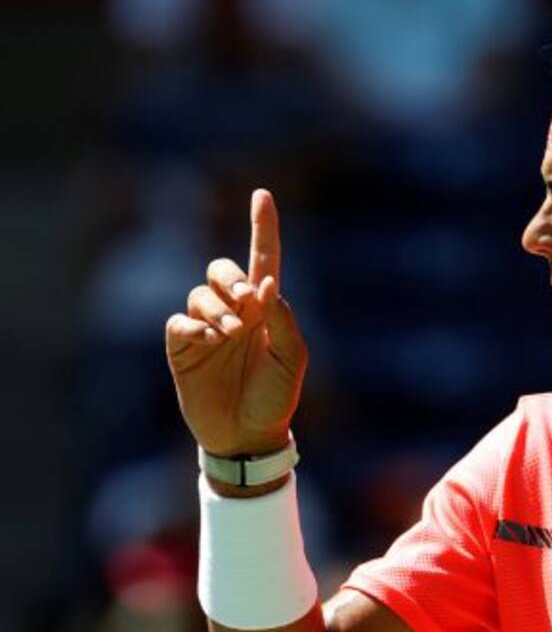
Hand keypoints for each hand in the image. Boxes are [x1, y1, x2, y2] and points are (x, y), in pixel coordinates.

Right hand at [165, 189, 307, 456]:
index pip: (263, 259)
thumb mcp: (292, 360)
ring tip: (230, 334)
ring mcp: (206, 328)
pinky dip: (192, 326)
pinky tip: (208, 339)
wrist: (249, 436)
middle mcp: (235, 312)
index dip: (262, 227)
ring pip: (199, 294)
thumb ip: (284, 320)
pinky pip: (179, 322)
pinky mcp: (183, 348)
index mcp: (266, 310)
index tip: (262, 194)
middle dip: (230, 278)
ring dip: (216, 308)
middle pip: (222, 270)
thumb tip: (269, 283)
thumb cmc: (276, 397)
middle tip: (248, 301)